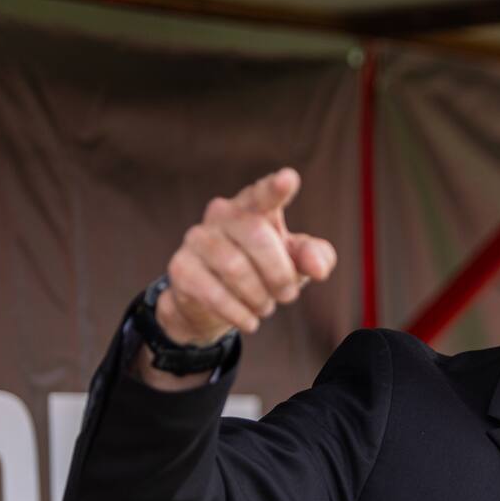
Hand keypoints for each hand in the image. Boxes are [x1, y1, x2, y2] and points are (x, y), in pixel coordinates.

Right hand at [158, 167, 336, 345]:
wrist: (215, 305)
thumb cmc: (264, 271)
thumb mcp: (295, 263)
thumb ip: (315, 257)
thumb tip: (318, 267)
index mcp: (253, 206)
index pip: (263, 194)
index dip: (275, 188)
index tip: (289, 179)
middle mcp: (222, 214)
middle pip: (257, 236)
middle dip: (280, 273)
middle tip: (288, 296)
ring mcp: (197, 239)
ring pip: (235, 267)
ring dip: (259, 296)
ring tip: (265, 307)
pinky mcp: (181, 268)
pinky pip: (213, 293)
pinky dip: (238, 313)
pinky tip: (249, 321)